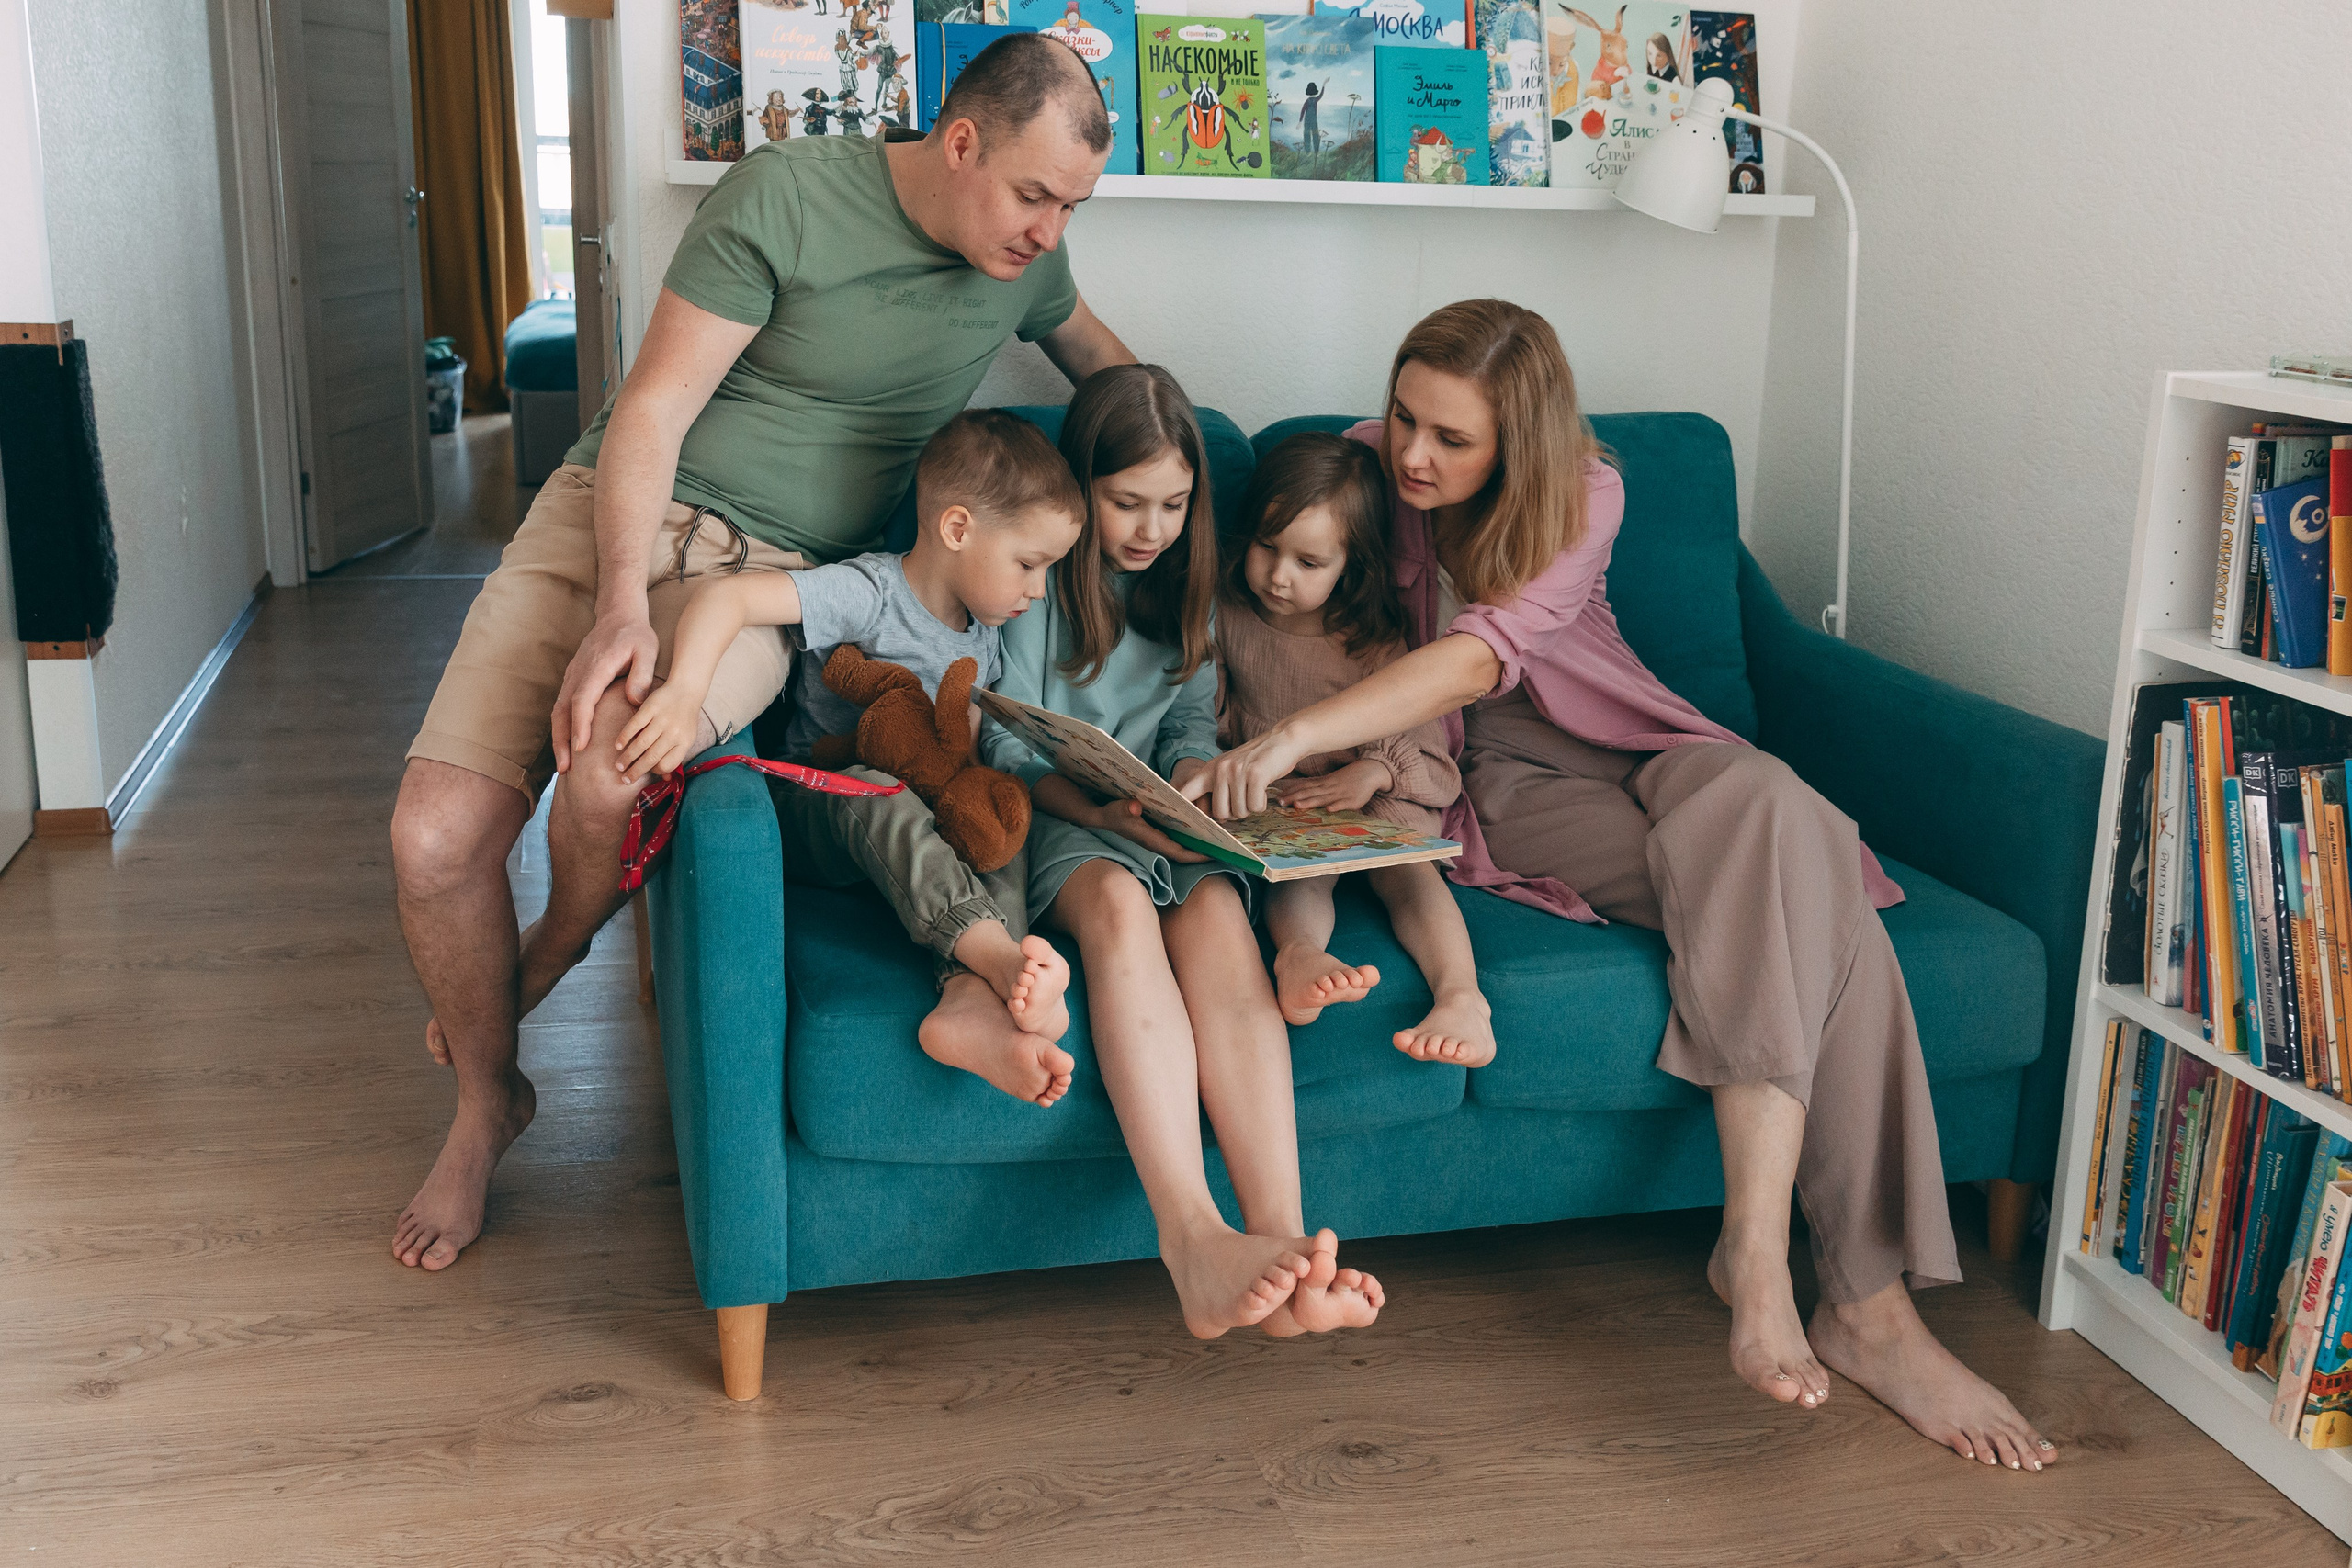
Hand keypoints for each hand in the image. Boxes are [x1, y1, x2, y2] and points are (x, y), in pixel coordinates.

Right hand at [552, 611, 659, 773]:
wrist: (618, 615)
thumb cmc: (635, 634)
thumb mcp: (647, 649)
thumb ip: (642, 674)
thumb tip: (636, 701)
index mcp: (596, 668)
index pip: (583, 700)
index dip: (580, 725)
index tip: (580, 748)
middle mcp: (578, 674)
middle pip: (563, 711)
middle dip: (562, 741)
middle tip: (565, 769)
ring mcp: (572, 676)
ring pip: (559, 711)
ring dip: (559, 738)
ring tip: (564, 766)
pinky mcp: (573, 680)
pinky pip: (563, 707)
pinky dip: (563, 727)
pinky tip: (568, 746)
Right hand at [613, 681, 701, 783]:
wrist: (686, 689)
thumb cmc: (684, 718)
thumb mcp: (687, 737)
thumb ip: (675, 755)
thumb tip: (664, 779)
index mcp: (685, 742)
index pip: (668, 764)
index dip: (656, 771)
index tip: (647, 772)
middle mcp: (674, 732)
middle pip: (652, 757)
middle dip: (636, 771)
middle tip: (625, 779)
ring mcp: (662, 719)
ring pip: (641, 744)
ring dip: (628, 757)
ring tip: (619, 766)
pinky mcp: (651, 707)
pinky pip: (634, 725)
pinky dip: (624, 737)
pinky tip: (618, 746)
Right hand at [1090, 797, 1206, 863]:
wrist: (1101, 818)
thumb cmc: (1110, 814)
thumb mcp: (1116, 808)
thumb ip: (1125, 808)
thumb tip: (1134, 807)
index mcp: (1151, 840)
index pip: (1179, 853)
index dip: (1197, 856)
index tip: (1215, 853)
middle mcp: (1157, 842)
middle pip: (1185, 852)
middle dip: (1203, 849)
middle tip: (1224, 843)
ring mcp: (1157, 839)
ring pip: (1183, 845)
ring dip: (1198, 842)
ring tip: (1217, 833)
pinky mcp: (1156, 833)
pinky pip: (1177, 838)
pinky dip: (1189, 834)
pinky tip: (1200, 824)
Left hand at [1177, 727, 1311, 819]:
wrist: (1284, 739)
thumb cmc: (1258, 759)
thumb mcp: (1231, 767)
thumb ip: (1218, 786)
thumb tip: (1215, 816)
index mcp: (1210, 770)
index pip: (1186, 792)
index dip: (1179, 808)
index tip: (1174, 820)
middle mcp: (1220, 770)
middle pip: (1220, 814)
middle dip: (1235, 813)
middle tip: (1244, 799)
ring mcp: (1237, 772)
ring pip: (1240, 812)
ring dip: (1251, 807)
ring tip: (1255, 790)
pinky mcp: (1255, 775)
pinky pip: (1255, 807)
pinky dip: (1262, 804)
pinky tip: (1264, 789)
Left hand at [1275, 757, 1391, 813]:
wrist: (1371, 771)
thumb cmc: (1348, 778)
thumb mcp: (1330, 780)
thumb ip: (1315, 786)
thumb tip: (1297, 792)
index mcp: (1323, 783)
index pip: (1304, 787)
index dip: (1290, 792)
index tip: (1277, 797)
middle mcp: (1329, 788)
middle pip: (1309, 793)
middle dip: (1294, 798)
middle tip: (1280, 803)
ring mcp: (1341, 794)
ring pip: (1323, 798)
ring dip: (1310, 802)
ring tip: (1297, 806)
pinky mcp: (1353, 800)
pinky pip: (1344, 804)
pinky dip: (1337, 806)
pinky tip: (1329, 809)